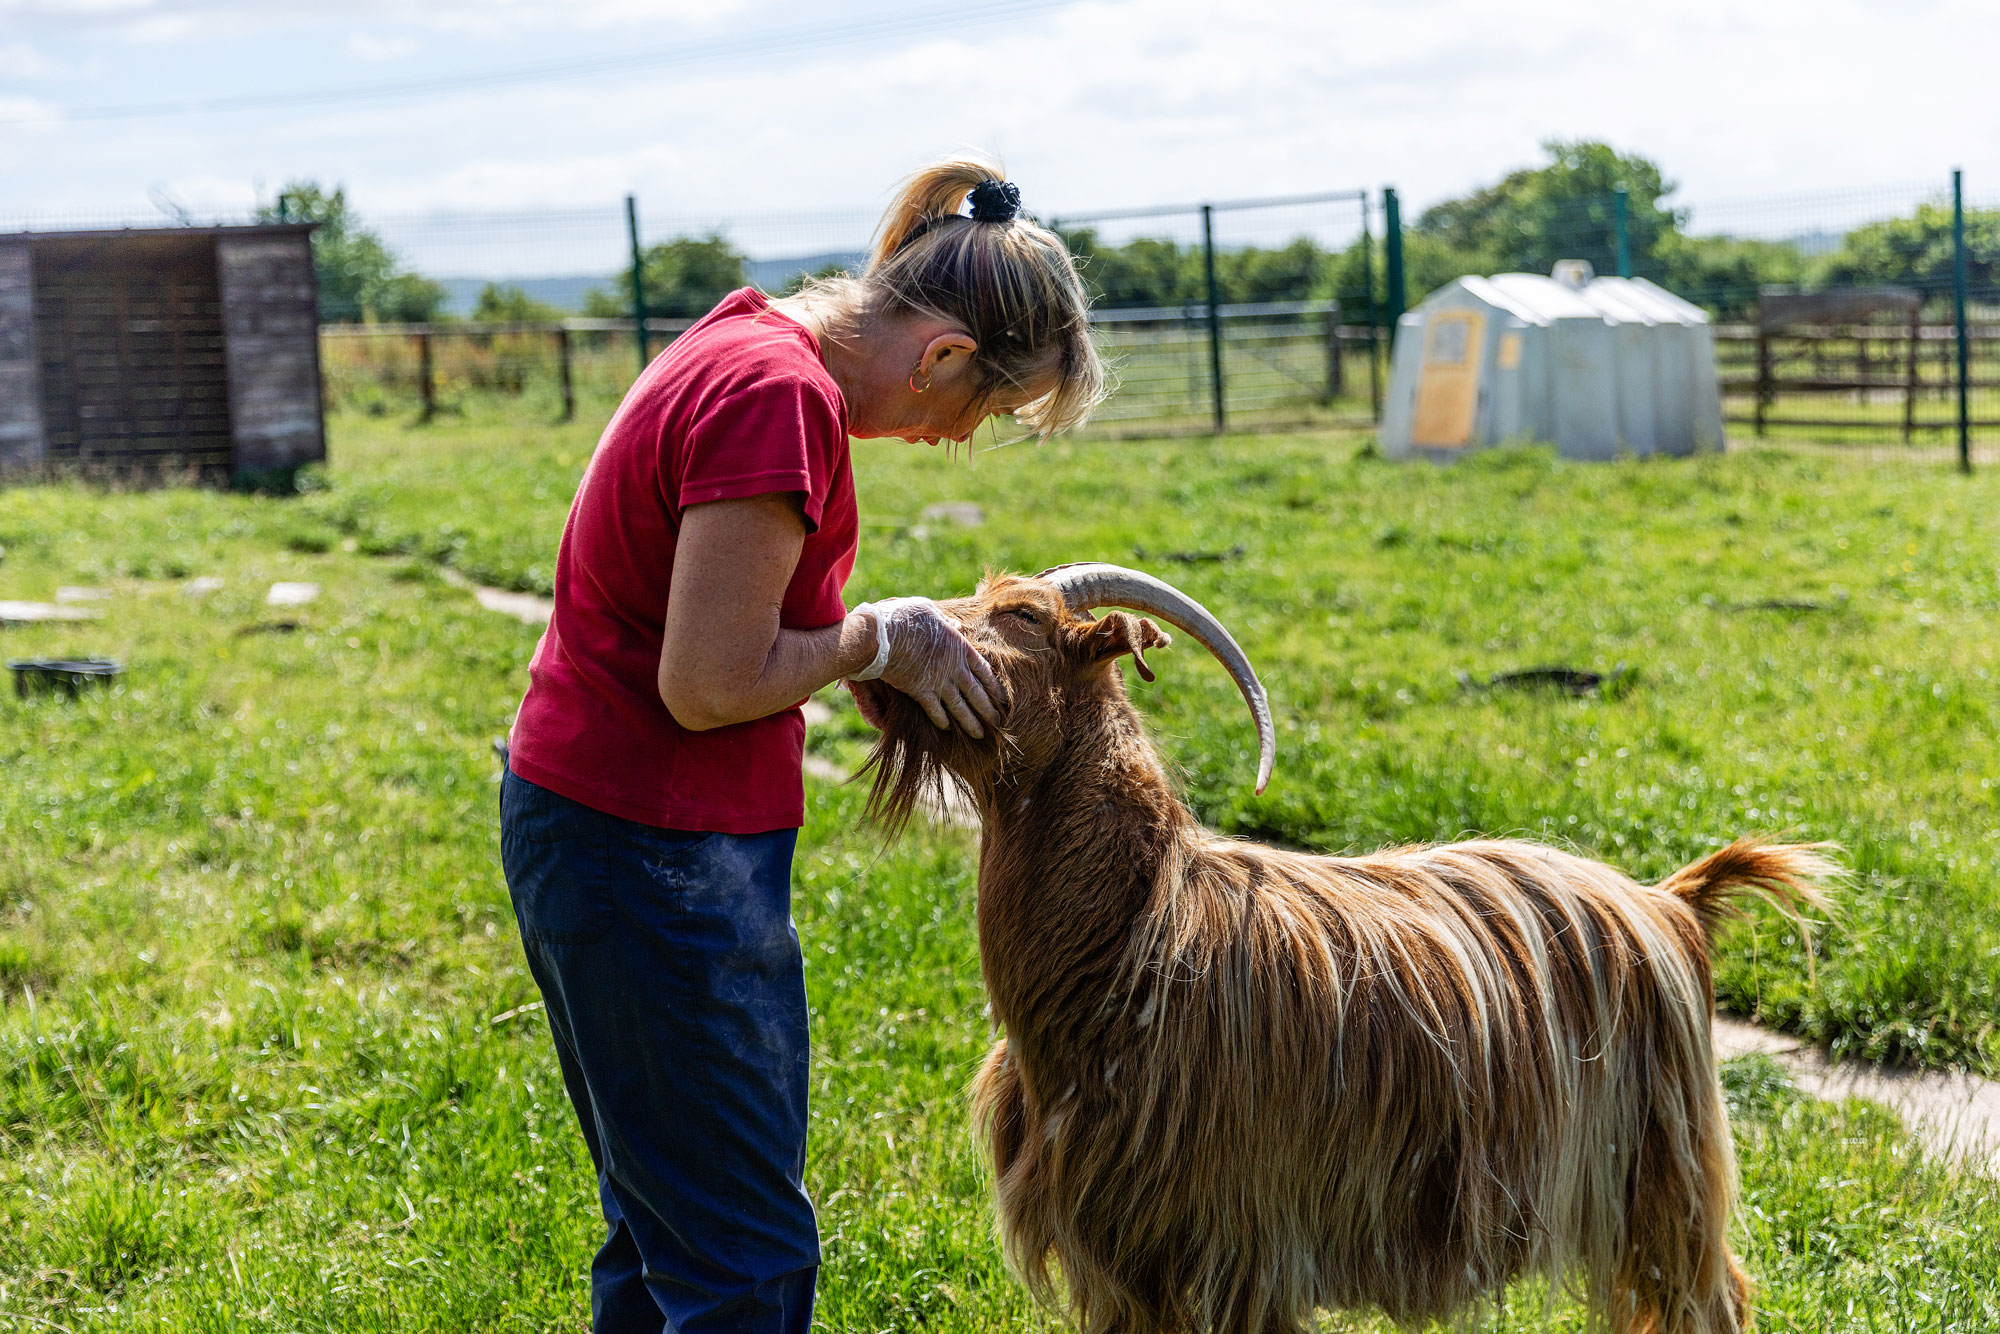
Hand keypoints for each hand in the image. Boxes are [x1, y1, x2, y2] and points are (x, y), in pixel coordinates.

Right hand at [854, 597, 1002, 736]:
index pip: (983, 669)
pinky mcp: (920, 691)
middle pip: (976, 692)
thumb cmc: (904, 617)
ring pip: (960, 706)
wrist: (883, 635)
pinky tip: (947, 729)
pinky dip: (941, 720)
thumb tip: (957, 624)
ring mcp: (938, 681)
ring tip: (979, 734)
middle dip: (987, 709)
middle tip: (997, 722)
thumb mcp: (930, 611)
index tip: (1003, 698)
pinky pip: (935, 710)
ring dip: (970, 722)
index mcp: (959, 646)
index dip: (994, 685)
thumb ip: (946, 621)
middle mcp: (953, 667)